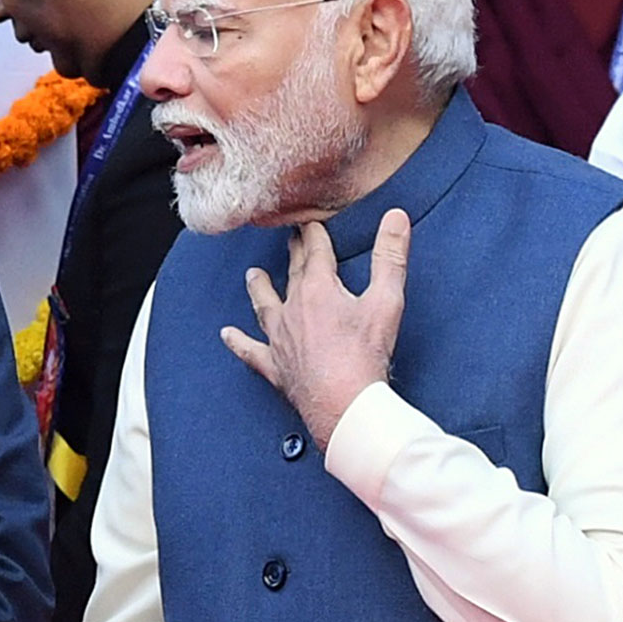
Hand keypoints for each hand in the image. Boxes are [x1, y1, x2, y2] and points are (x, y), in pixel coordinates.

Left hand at [221, 210, 409, 449]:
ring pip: (264, 306)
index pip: (315, 251)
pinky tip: (227, 335)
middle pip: (292, 274)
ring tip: (253, 275)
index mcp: (318, 290)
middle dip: (293, 254)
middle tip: (290, 240)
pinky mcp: (275, 366)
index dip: (314, 233)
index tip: (311, 221)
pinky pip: (250, 351)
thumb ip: (390, 256)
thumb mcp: (386, 300)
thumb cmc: (364, 356)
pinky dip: (238, 342)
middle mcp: (292, 309)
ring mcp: (279, 338)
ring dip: (259, 288)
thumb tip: (395, 217)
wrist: (342, 404)